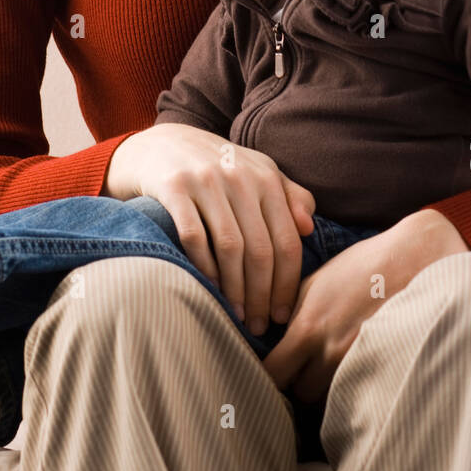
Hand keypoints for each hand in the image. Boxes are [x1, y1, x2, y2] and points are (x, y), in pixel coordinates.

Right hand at [103, 124, 315, 333]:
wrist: (161, 145)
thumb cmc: (216, 168)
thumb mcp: (256, 172)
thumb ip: (289, 196)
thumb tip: (309, 229)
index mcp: (266, 177)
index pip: (287, 240)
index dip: (288, 283)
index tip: (283, 314)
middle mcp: (239, 177)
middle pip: (260, 249)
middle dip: (262, 295)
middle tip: (260, 325)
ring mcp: (206, 180)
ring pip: (230, 246)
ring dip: (235, 289)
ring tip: (237, 316)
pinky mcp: (174, 187)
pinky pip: (194, 236)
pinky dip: (204, 267)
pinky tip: (210, 288)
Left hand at [262, 209, 468, 402]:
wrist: (414, 258)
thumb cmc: (362, 265)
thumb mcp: (316, 282)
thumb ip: (293, 315)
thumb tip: (278, 339)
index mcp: (309, 328)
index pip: (274, 374)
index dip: (269, 377)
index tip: (274, 372)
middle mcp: (333, 352)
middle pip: (302, 394)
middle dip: (301, 385)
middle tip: (308, 370)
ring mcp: (361, 362)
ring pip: (332, 398)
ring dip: (329, 389)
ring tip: (335, 368)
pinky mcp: (386, 366)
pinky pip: (362, 393)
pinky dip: (356, 388)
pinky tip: (358, 371)